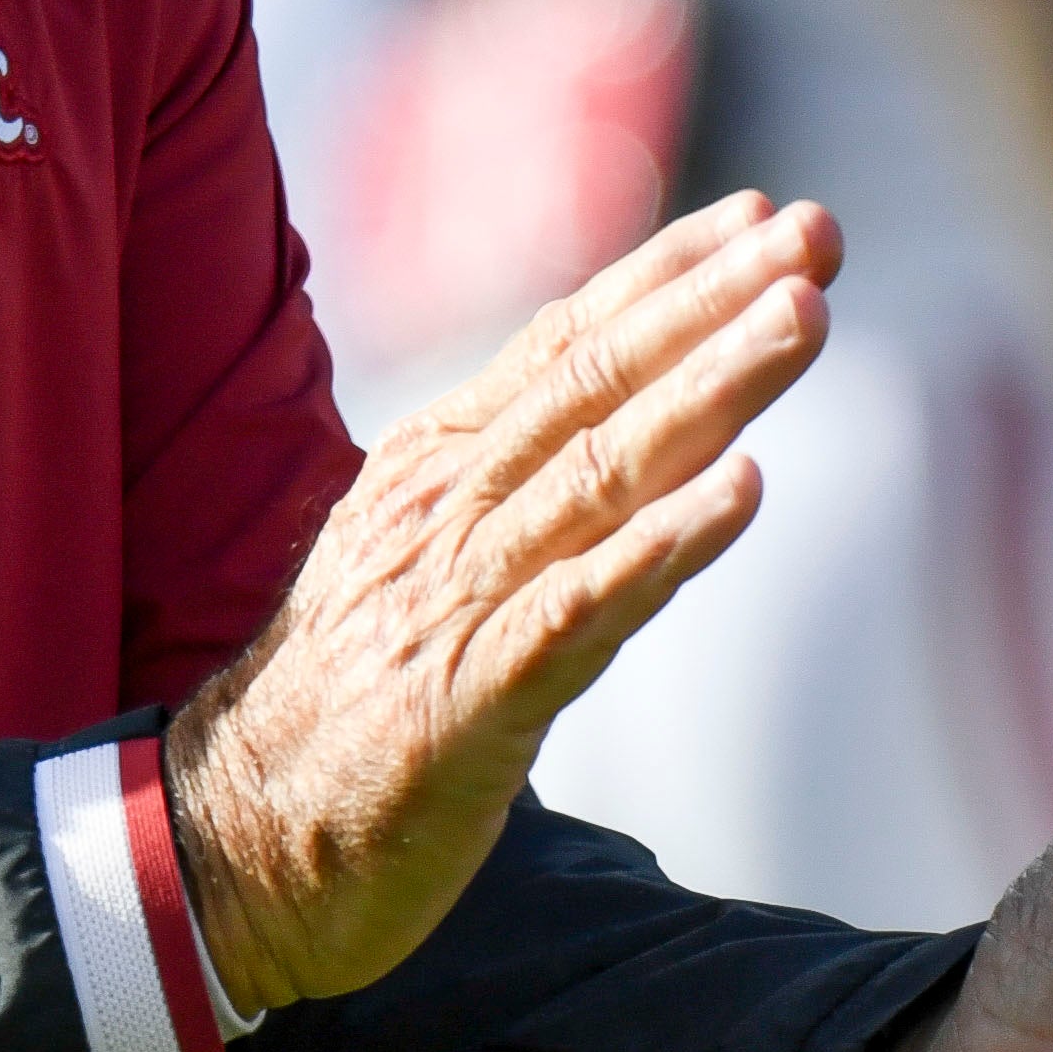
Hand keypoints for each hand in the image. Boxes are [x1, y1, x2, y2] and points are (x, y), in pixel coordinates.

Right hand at [166, 192, 838, 1011]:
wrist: (235, 835)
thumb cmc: (353, 693)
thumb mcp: (425, 558)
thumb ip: (513, 488)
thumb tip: (623, 423)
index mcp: (436, 464)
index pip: (565, 340)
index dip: (668, 273)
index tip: (767, 216)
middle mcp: (447, 507)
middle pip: (597, 380)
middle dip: (716, 301)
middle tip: (818, 235)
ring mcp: (456, 597)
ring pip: (602, 470)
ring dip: (711, 388)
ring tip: (804, 322)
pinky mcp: (468, 699)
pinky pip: (581, 607)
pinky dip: (664, 544)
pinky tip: (744, 494)